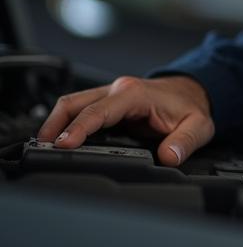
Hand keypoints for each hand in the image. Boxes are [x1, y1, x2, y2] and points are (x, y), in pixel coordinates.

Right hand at [36, 75, 213, 165]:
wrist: (193, 92)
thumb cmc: (191, 107)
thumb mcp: (198, 126)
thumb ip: (184, 142)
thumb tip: (169, 156)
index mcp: (136, 94)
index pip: (99, 111)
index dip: (79, 128)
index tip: (63, 144)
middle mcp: (119, 90)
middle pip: (75, 103)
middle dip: (54, 125)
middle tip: (41, 150)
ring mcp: (111, 94)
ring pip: (73, 103)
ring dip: (55, 123)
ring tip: (42, 148)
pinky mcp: (107, 102)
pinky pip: (80, 109)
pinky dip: (66, 123)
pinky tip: (58, 140)